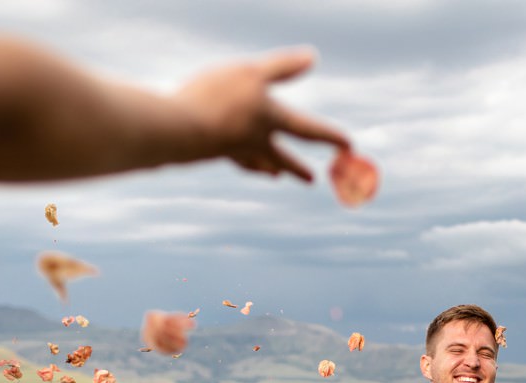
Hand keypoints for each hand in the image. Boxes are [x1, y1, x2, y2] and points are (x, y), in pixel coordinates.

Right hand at [177, 50, 348, 181]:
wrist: (176, 130)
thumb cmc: (217, 99)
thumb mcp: (253, 74)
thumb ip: (282, 68)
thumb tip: (311, 57)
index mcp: (271, 121)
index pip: (309, 130)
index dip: (330, 136)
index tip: (349, 146)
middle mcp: (255, 142)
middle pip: (283, 157)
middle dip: (297, 168)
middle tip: (312, 180)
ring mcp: (231, 150)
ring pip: (255, 161)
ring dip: (268, 168)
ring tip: (274, 176)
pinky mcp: (208, 151)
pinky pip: (230, 158)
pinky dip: (239, 160)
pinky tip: (233, 157)